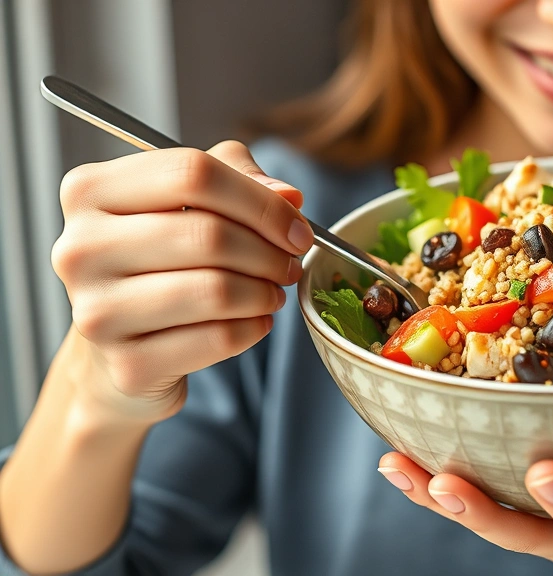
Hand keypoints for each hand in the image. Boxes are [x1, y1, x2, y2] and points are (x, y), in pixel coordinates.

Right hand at [52, 141, 311, 422]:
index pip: (192, 173)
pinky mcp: (127, 365)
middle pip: (208, 233)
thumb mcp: (190, 202)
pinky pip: (218, 338)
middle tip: (289, 264)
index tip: (296, 227)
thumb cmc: (160, 262)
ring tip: (272, 292)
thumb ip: (239, 178)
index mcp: (89, 191)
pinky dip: (253, 328)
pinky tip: (255, 322)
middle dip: (269, 251)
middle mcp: (79, 248)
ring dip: (264, 292)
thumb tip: (289, 198)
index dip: (261, 201)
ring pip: (216, 289)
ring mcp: (96, 312)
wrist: (120, 351)